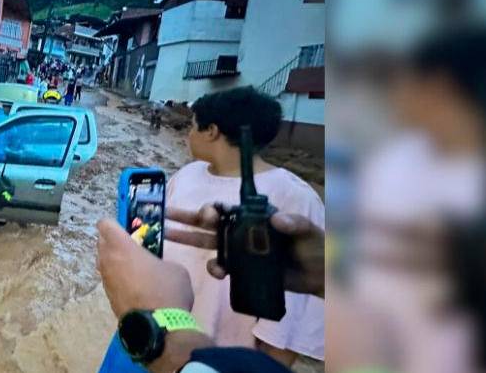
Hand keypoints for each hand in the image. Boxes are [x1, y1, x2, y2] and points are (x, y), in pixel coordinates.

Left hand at [95, 219, 193, 317]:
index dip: (113, 224)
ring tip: (134, 268)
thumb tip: (156, 267)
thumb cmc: (167, 290)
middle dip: (112, 242)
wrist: (158, 326)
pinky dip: (118, 279)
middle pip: (101, 242)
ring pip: (103, 262)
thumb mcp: (174, 268)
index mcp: (121, 247)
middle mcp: (107, 261)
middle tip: (131, 248)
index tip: (125, 229)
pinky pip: (109, 280)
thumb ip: (159, 259)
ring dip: (114, 261)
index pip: (105, 224)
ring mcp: (105, 280)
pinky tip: (134, 286)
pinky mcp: (108, 297)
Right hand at [165, 204, 325, 297]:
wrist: (319, 276)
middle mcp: (242, 231)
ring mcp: (240, 250)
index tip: (206, 215)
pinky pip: (221, 267)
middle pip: (210, 223)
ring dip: (188, 239)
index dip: (212, 210)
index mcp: (254, 218)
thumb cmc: (315, 247)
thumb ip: (295, 224)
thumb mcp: (309, 232)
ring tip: (169, 236)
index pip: (227, 209)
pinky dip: (215, 269)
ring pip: (208, 243)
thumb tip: (278, 219)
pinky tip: (217, 272)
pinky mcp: (241, 269)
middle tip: (166, 215)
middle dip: (187, 218)